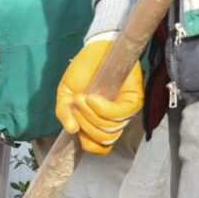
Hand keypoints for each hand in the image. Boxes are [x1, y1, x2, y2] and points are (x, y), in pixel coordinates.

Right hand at [56, 37, 142, 154]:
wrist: (93, 50)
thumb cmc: (80, 74)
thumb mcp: (65, 97)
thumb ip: (65, 116)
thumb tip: (72, 131)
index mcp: (99, 122)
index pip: (101, 147)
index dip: (88, 144)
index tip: (76, 129)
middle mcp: (114, 120)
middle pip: (103, 138)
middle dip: (85, 125)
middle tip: (76, 106)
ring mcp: (125, 110)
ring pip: (110, 129)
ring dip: (91, 116)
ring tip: (82, 98)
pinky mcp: (133, 98)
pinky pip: (119, 115)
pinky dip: (103, 109)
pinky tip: (93, 98)